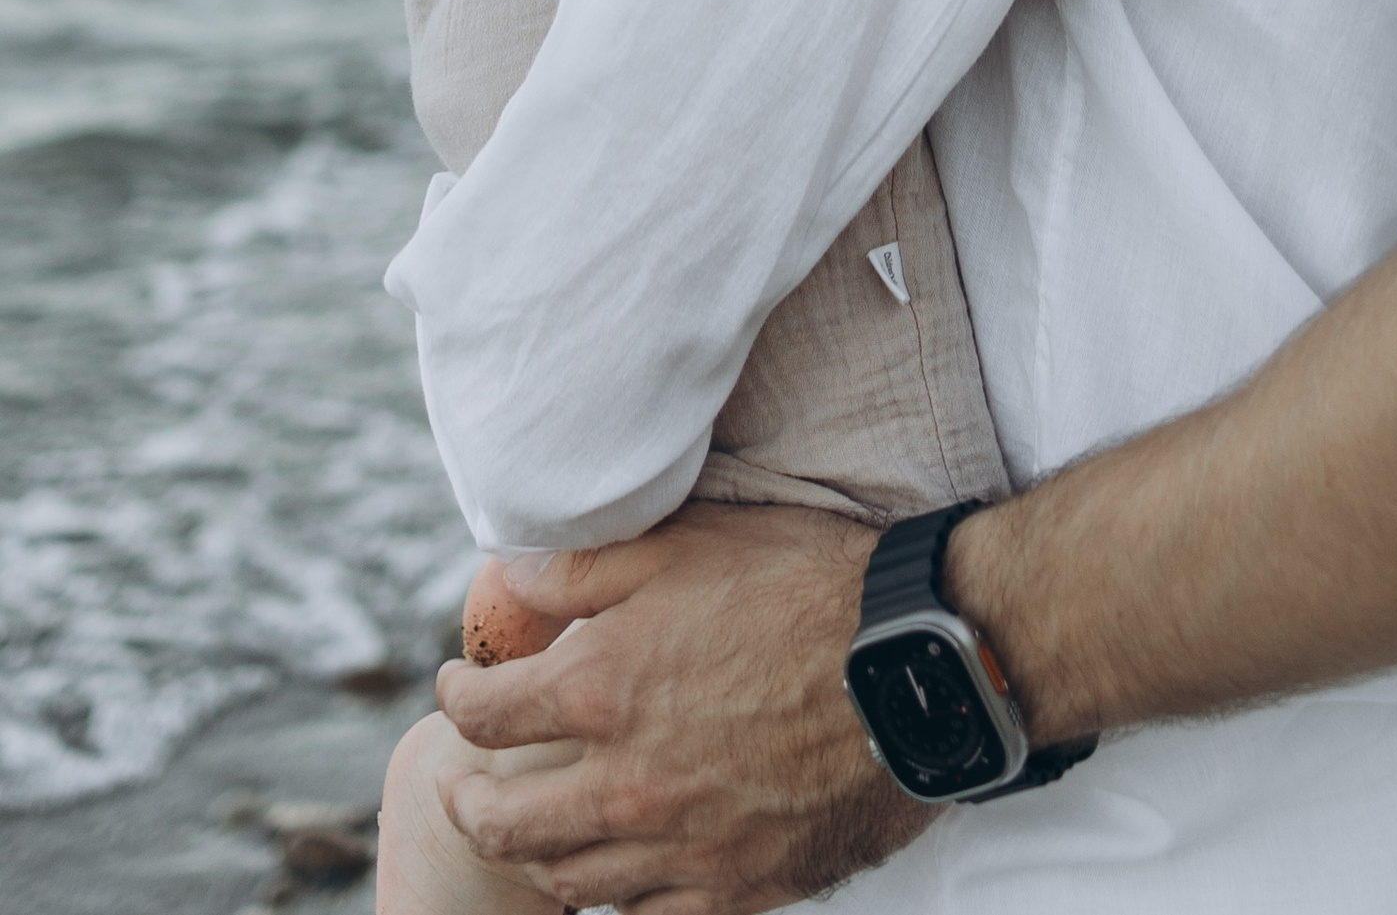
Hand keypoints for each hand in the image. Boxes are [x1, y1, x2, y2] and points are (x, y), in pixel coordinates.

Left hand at [436, 505, 936, 910]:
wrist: (916, 663)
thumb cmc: (808, 587)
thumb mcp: (692, 542)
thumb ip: (589, 564)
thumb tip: (513, 574)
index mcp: (602, 688)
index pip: (484, 716)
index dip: (457, 699)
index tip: (458, 691)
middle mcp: (623, 781)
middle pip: (504, 821)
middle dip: (469, 801)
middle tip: (467, 786)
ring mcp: (677, 847)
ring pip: (568, 878)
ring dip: (536, 854)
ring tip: (533, 835)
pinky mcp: (733, 890)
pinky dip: (617, 898)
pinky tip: (617, 875)